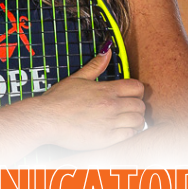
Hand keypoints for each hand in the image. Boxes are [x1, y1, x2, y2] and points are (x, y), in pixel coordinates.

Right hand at [13, 49, 146, 149]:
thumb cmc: (58, 100)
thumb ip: (96, 66)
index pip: (138, 87)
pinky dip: (129, 133)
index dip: (137, 91)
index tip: (131, 96)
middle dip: (137, 107)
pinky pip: (130, 135)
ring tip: (127, 122)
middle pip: (141, 105)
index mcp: (107, 90)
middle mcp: (112, 105)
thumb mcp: (77, 78)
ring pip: (139, 121)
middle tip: (129, 110)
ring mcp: (110, 123)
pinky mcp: (107, 138)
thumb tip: (108, 50)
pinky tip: (121, 131)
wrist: (46, 120)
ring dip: (136, 121)